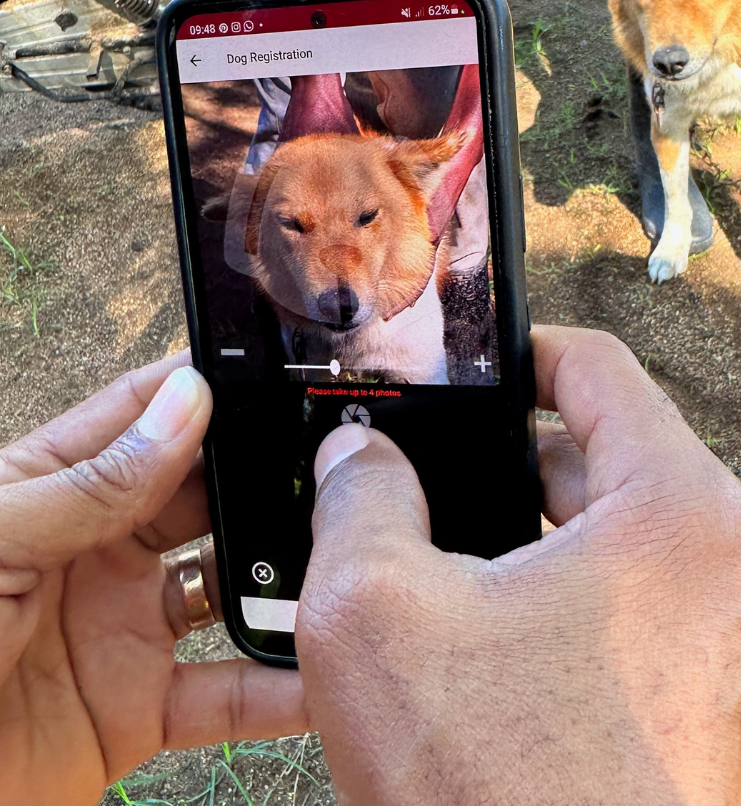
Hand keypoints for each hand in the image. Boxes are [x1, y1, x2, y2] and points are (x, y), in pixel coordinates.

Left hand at [0, 355, 307, 805]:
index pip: (146, 415)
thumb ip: (92, 482)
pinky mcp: (140, 708)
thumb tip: (187, 400)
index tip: (283, 370)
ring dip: (287, 573)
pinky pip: (226, 694)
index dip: (209, 388)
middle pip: (208, 494)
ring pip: (233, 584)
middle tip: (338, 462)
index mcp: (57, 491)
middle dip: (268, 473)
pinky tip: (322, 672)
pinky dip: (278, 690)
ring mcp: (126, 626)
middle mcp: (102, 550)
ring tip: (345, 553)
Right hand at [297, 326, 740, 805]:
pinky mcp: (736, 699)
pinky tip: (518, 650)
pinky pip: (657, 608)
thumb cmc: (507, 798)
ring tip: (471, 572)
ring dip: (552, 537)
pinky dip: (590, 602)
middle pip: (616, 456)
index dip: (523, 354)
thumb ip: (360, 502)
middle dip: (522, 462)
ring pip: (634, 536)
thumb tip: (361, 456)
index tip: (474, 367)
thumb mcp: (379, 617)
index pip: (599, 370)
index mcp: (682, 511)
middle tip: (445, 486)